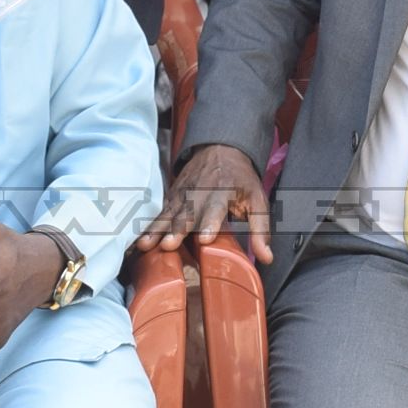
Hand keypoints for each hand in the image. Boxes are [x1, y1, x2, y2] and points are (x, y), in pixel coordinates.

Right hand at [143, 142, 273, 262]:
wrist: (221, 148)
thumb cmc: (241, 180)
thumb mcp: (258, 200)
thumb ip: (261, 230)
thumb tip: (267, 259)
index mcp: (223, 192)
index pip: (216, 209)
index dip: (210, 223)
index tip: (205, 238)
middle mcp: (200, 193)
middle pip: (187, 213)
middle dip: (177, 229)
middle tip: (169, 245)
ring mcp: (183, 194)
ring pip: (168, 214)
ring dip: (157, 230)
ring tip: (146, 245)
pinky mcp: (172, 197)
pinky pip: (159, 214)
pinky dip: (149, 227)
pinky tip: (140, 241)